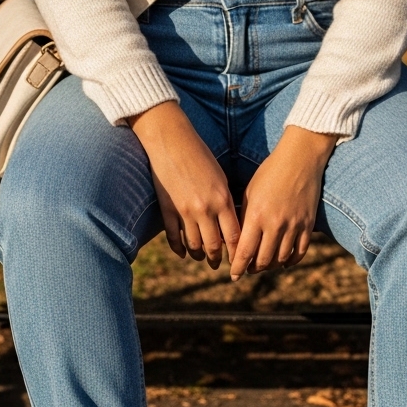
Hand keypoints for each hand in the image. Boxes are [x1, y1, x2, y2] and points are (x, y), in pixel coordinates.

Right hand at [129, 102, 239, 267]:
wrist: (171, 140)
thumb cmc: (200, 155)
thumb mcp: (220, 178)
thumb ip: (225, 202)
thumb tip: (229, 226)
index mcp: (222, 200)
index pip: (235, 236)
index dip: (238, 253)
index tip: (240, 260)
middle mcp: (204, 209)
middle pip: (214, 246)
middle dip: (217, 259)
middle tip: (219, 265)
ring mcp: (184, 211)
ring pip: (193, 245)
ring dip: (199, 256)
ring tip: (202, 258)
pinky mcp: (167, 209)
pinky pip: (173, 238)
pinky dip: (179, 248)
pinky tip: (183, 252)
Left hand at [230, 126, 336, 280]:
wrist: (300, 159)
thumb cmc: (270, 172)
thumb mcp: (250, 193)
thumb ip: (244, 218)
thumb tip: (236, 240)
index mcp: (256, 215)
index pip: (245, 251)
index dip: (238, 267)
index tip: (233, 275)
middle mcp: (275, 224)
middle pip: (263, 260)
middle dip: (253, 268)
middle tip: (248, 269)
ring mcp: (294, 225)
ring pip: (281, 258)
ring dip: (270, 266)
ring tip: (263, 265)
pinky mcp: (308, 224)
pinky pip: (299, 251)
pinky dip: (290, 261)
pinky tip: (283, 262)